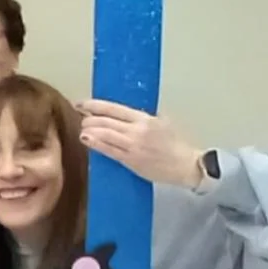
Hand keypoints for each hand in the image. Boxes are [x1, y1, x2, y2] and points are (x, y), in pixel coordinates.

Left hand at [76, 99, 202, 188]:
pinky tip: (86, 139)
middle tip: (82, 118)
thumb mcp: (161, 122)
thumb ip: (141, 118)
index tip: (82, 103)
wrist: (185, 165)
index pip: (113, 108)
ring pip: (104, 134)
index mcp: (144, 118)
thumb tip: (121, 115)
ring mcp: (133, 145)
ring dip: (89, 130)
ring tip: (83, 129)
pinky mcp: (131, 160)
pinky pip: (108, 150)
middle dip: (89, 118)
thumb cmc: (174, 144)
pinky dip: (95, 143)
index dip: (94, 105)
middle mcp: (137, 130)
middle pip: (105, 120)